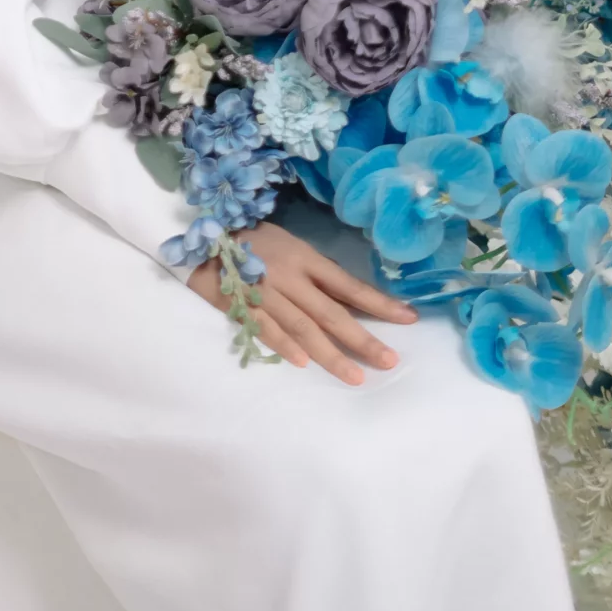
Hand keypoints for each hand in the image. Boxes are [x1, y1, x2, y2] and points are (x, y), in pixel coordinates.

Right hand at [188, 220, 414, 385]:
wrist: (203, 234)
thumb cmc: (254, 240)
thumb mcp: (290, 245)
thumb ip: (314, 271)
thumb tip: (349, 296)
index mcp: (304, 258)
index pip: (348, 284)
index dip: (378, 302)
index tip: (408, 318)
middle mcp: (289, 276)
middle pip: (331, 312)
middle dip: (362, 338)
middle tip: (389, 361)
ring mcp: (264, 292)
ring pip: (302, 327)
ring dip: (330, 353)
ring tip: (355, 376)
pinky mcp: (239, 304)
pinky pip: (264, 328)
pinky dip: (282, 345)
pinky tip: (302, 363)